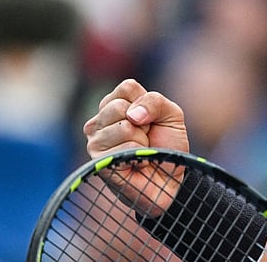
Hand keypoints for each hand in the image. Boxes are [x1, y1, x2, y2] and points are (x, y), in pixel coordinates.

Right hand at [83, 79, 191, 216]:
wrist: (170, 179)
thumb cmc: (167, 146)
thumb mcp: (171, 115)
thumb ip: (155, 101)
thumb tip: (132, 114)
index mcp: (114, 105)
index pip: (127, 87)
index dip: (146, 103)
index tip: (150, 120)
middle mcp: (99, 122)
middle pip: (119, 105)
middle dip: (144, 122)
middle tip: (146, 138)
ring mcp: (96, 142)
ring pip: (123, 127)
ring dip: (141, 140)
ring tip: (141, 151)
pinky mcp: (99, 161)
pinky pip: (125, 147)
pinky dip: (140, 155)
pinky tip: (137, 163)